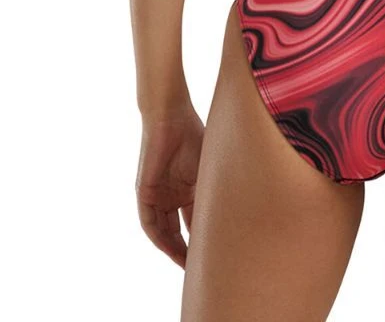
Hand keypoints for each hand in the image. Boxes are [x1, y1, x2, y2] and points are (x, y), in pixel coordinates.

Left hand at [135, 102, 203, 266]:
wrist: (171, 115)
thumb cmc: (193, 134)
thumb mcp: (208, 167)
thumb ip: (216, 188)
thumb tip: (239, 210)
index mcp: (188, 189)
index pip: (194, 222)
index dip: (203, 239)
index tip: (215, 255)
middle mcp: (172, 195)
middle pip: (178, 231)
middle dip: (187, 251)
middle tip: (199, 268)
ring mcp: (157, 195)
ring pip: (163, 230)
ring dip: (173, 249)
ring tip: (186, 264)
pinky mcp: (145, 192)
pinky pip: (149, 222)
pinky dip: (159, 237)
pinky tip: (169, 247)